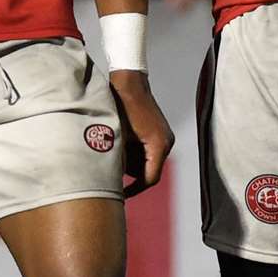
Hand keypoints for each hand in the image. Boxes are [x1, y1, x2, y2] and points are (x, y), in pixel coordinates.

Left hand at [108, 69, 173, 196]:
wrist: (129, 81)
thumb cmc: (122, 107)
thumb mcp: (118, 137)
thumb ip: (120, 161)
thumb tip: (114, 180)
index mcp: (159, 145)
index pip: (150, 178)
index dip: (134, 189)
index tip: (119, 194)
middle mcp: (166, 142)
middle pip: (149, 171)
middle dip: (130, 172)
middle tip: (111, 169)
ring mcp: (164, 136)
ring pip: (147, 161)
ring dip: (131, 161)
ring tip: (116, 150)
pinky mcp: (158, 132)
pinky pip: (147, 151)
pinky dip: (134, 151)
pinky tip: (122, 142)